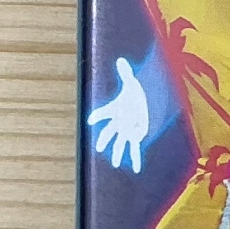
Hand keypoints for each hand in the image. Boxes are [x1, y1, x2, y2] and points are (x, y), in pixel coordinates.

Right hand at [87, 57, 150, 173]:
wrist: (139, 101)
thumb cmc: (133, 93)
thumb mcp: (132, 83)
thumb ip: (126, 73)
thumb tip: (121, 60)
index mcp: (115, 109)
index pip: (104, 112)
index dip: (98, 116)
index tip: (90, 121)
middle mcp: (119, 121)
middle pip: (110, 130)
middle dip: (105, 138)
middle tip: (98, 147)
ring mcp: (127, 129)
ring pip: (121, 142)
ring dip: (118, 152)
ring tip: (115, 164)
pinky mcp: (136, 134)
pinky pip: (135, 147)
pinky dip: (136, 158)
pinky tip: (137, 168)